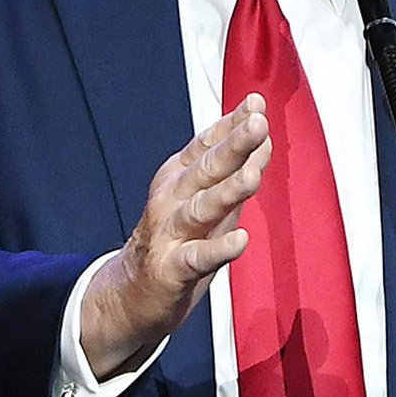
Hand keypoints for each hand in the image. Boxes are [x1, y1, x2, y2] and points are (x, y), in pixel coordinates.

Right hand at [78, 97, 270, 379]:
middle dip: (234, 146)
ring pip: (202, 207)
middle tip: (258, 124)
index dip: (233, 123)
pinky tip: (241, 240)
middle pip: (207, 169)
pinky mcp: (172, 269)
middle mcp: (171, 199)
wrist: (132, 293)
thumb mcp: (205, 199)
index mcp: (179, 177)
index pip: (208, 144)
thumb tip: (263, 135)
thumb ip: (233, 170)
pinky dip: (219, 249)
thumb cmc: (178, 240)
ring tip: (252, 175)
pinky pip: (198, 257)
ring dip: (228, 190)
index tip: (257, 103)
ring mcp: (170, 234)